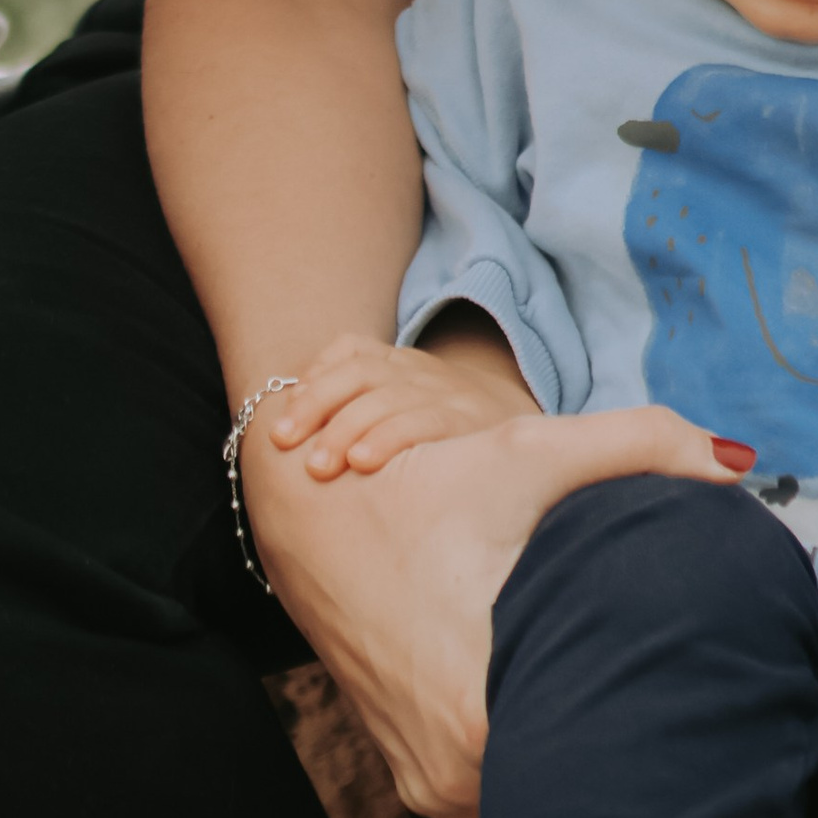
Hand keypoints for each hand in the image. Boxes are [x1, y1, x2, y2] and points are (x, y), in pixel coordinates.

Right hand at [242, 401, 754, 817]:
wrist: (315, 514)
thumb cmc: (427, 484)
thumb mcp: (526, 455)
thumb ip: (640, 445)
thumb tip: (735, 464)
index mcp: (481, 710)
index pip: (601, 777)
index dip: (668, 766)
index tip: (717, 751)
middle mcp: (451, 770)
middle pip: (573, 805)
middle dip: (635, 776)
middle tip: (699, 743)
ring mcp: (430, 787)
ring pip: (532, 814)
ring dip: (579, 781)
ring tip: (643, 747)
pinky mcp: (418, 787)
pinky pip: (497, 808)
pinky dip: (536, 783)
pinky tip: (576, 741)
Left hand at [270, 319, 540, 478]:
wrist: (535, 440)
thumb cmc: (449, 435)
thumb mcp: (406, 409)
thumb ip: (357, 410)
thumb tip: (294, 435)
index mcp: (401, 363)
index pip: (350, 352)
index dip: (312, 382)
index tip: (282, 423)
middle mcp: (421, 373)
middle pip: (359, 373)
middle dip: (316, 406)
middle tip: (284, 444)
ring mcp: (448, 395)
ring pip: (387, 398)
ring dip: (345, 429)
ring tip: (318, 465)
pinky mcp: (470, 423)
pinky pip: (425, 423)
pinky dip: (389, 439)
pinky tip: (363, 462)